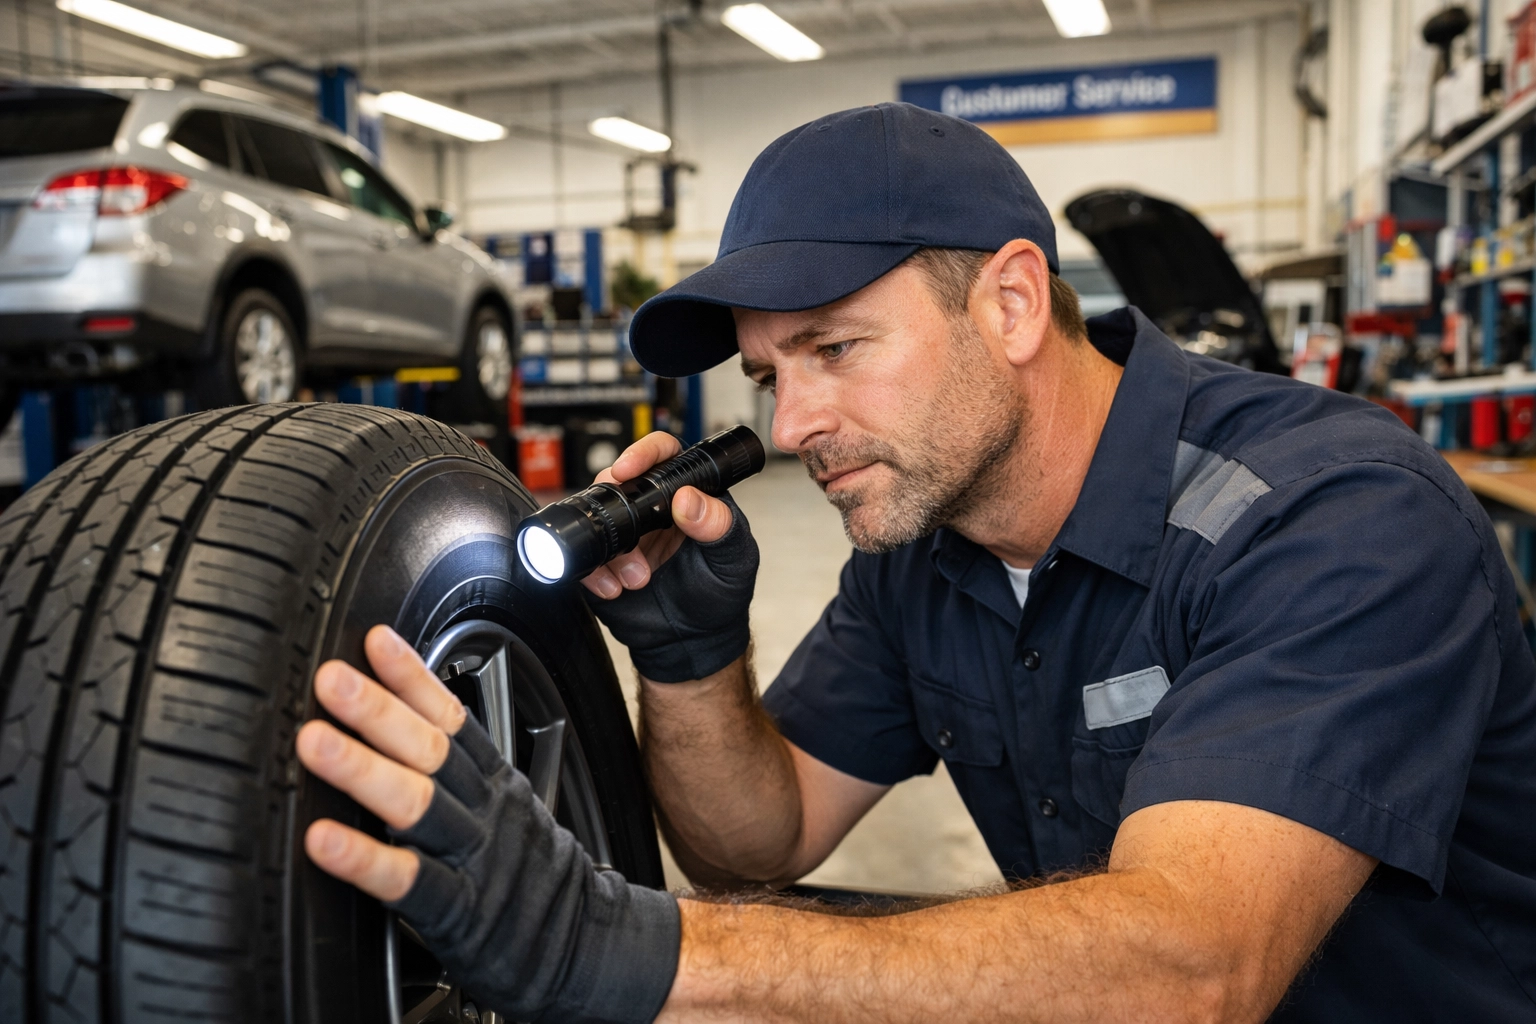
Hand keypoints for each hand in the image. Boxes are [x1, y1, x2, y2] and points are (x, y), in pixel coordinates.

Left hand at [298, 625, 679, 1022]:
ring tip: (314, 742)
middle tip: (332, 679)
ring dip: (363, 768)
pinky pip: (409, 881)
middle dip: (379, 709)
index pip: (452, 719)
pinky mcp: (460, 911)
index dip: (413, 678)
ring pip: (417, 804)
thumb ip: (461, 775)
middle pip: (430, 751)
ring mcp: (473, 857)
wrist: (586, 942)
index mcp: (495, 782)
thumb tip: (404, 731)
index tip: (376, 642)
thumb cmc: (535, 877)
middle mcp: (484, 810)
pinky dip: (365, 858)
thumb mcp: (507, 809)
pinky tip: (324, 842)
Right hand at [581, 431, 735, 598]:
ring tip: (639, 579)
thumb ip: (719, 526)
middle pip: (620, 481)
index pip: (664, 455)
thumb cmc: (720, 595)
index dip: (644, 453)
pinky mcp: (603, 562)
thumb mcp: (732, 560)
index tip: (629, 468)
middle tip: (634, 539)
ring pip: (597, 517)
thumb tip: (690, 499)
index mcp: (688, 495)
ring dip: (613, 549)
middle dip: (620, 507)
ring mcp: (626, 534)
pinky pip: (584, 554)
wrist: (693, 643)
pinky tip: (615, 589)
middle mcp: (652, 509)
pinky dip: (593, 571)